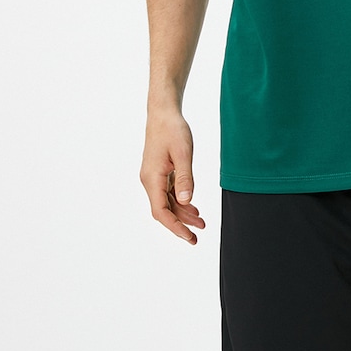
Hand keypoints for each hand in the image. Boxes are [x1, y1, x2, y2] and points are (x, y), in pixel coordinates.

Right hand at [140, 109, 204, 243]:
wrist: (163, 113)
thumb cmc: (173, 130)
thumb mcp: (183, 153)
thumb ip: (185, 178)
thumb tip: (185, 201)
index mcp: (152, 179)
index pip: (161, 211)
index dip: (175, 227)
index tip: (189, 237)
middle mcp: (149, 181)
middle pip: (163, 210)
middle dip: (180, 224)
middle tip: (197, 237)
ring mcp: (153, 177)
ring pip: (167, 202)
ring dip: (182, 213)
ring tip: (201, 222)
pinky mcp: (159, 172)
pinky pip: (168, 192)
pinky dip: (180, 201)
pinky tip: (192, 206)